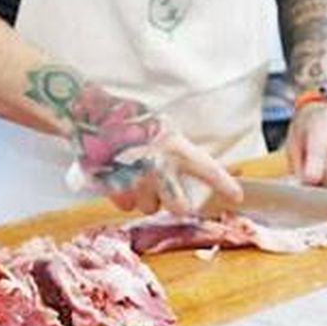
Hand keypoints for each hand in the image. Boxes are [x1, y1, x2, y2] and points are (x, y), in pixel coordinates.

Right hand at [23, 64, 242, 214]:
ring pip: (148, 207)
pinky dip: (121, 195)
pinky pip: (125, 205)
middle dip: (173, 203)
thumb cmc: (125, 120)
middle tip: (163, 190)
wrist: (88, 117)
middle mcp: (160, 168)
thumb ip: (175, 152)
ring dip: (142, 196)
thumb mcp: (160, 129)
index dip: (224, 185)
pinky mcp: (116, 190)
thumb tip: (188, 169)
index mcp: (175, 148)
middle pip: (179, 207)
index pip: (208, 169)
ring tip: (131, 172)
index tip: (237, 197)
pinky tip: (115, 175)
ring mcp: (138, 182)